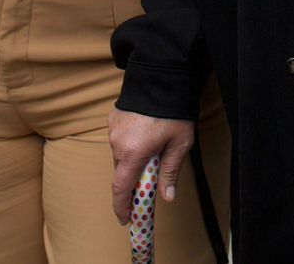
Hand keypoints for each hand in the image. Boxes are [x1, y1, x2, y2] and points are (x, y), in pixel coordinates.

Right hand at [108, 107, 194, 224]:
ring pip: (121, 154)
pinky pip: (120, 139)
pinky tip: (146, 136)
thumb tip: (166, 198)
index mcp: (132, 152)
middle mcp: (117, 142)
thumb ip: (170, 171)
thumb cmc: (174, 110)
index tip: (125, 219)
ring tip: (153, 152)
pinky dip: (130, 144)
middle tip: (148, 184)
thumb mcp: (180, 143)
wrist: (161, 75)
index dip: (121, 206)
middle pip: (122, 171)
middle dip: (133, 180)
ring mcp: (113, 129)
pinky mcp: (113, 118)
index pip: (120, 188)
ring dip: (133, 160)